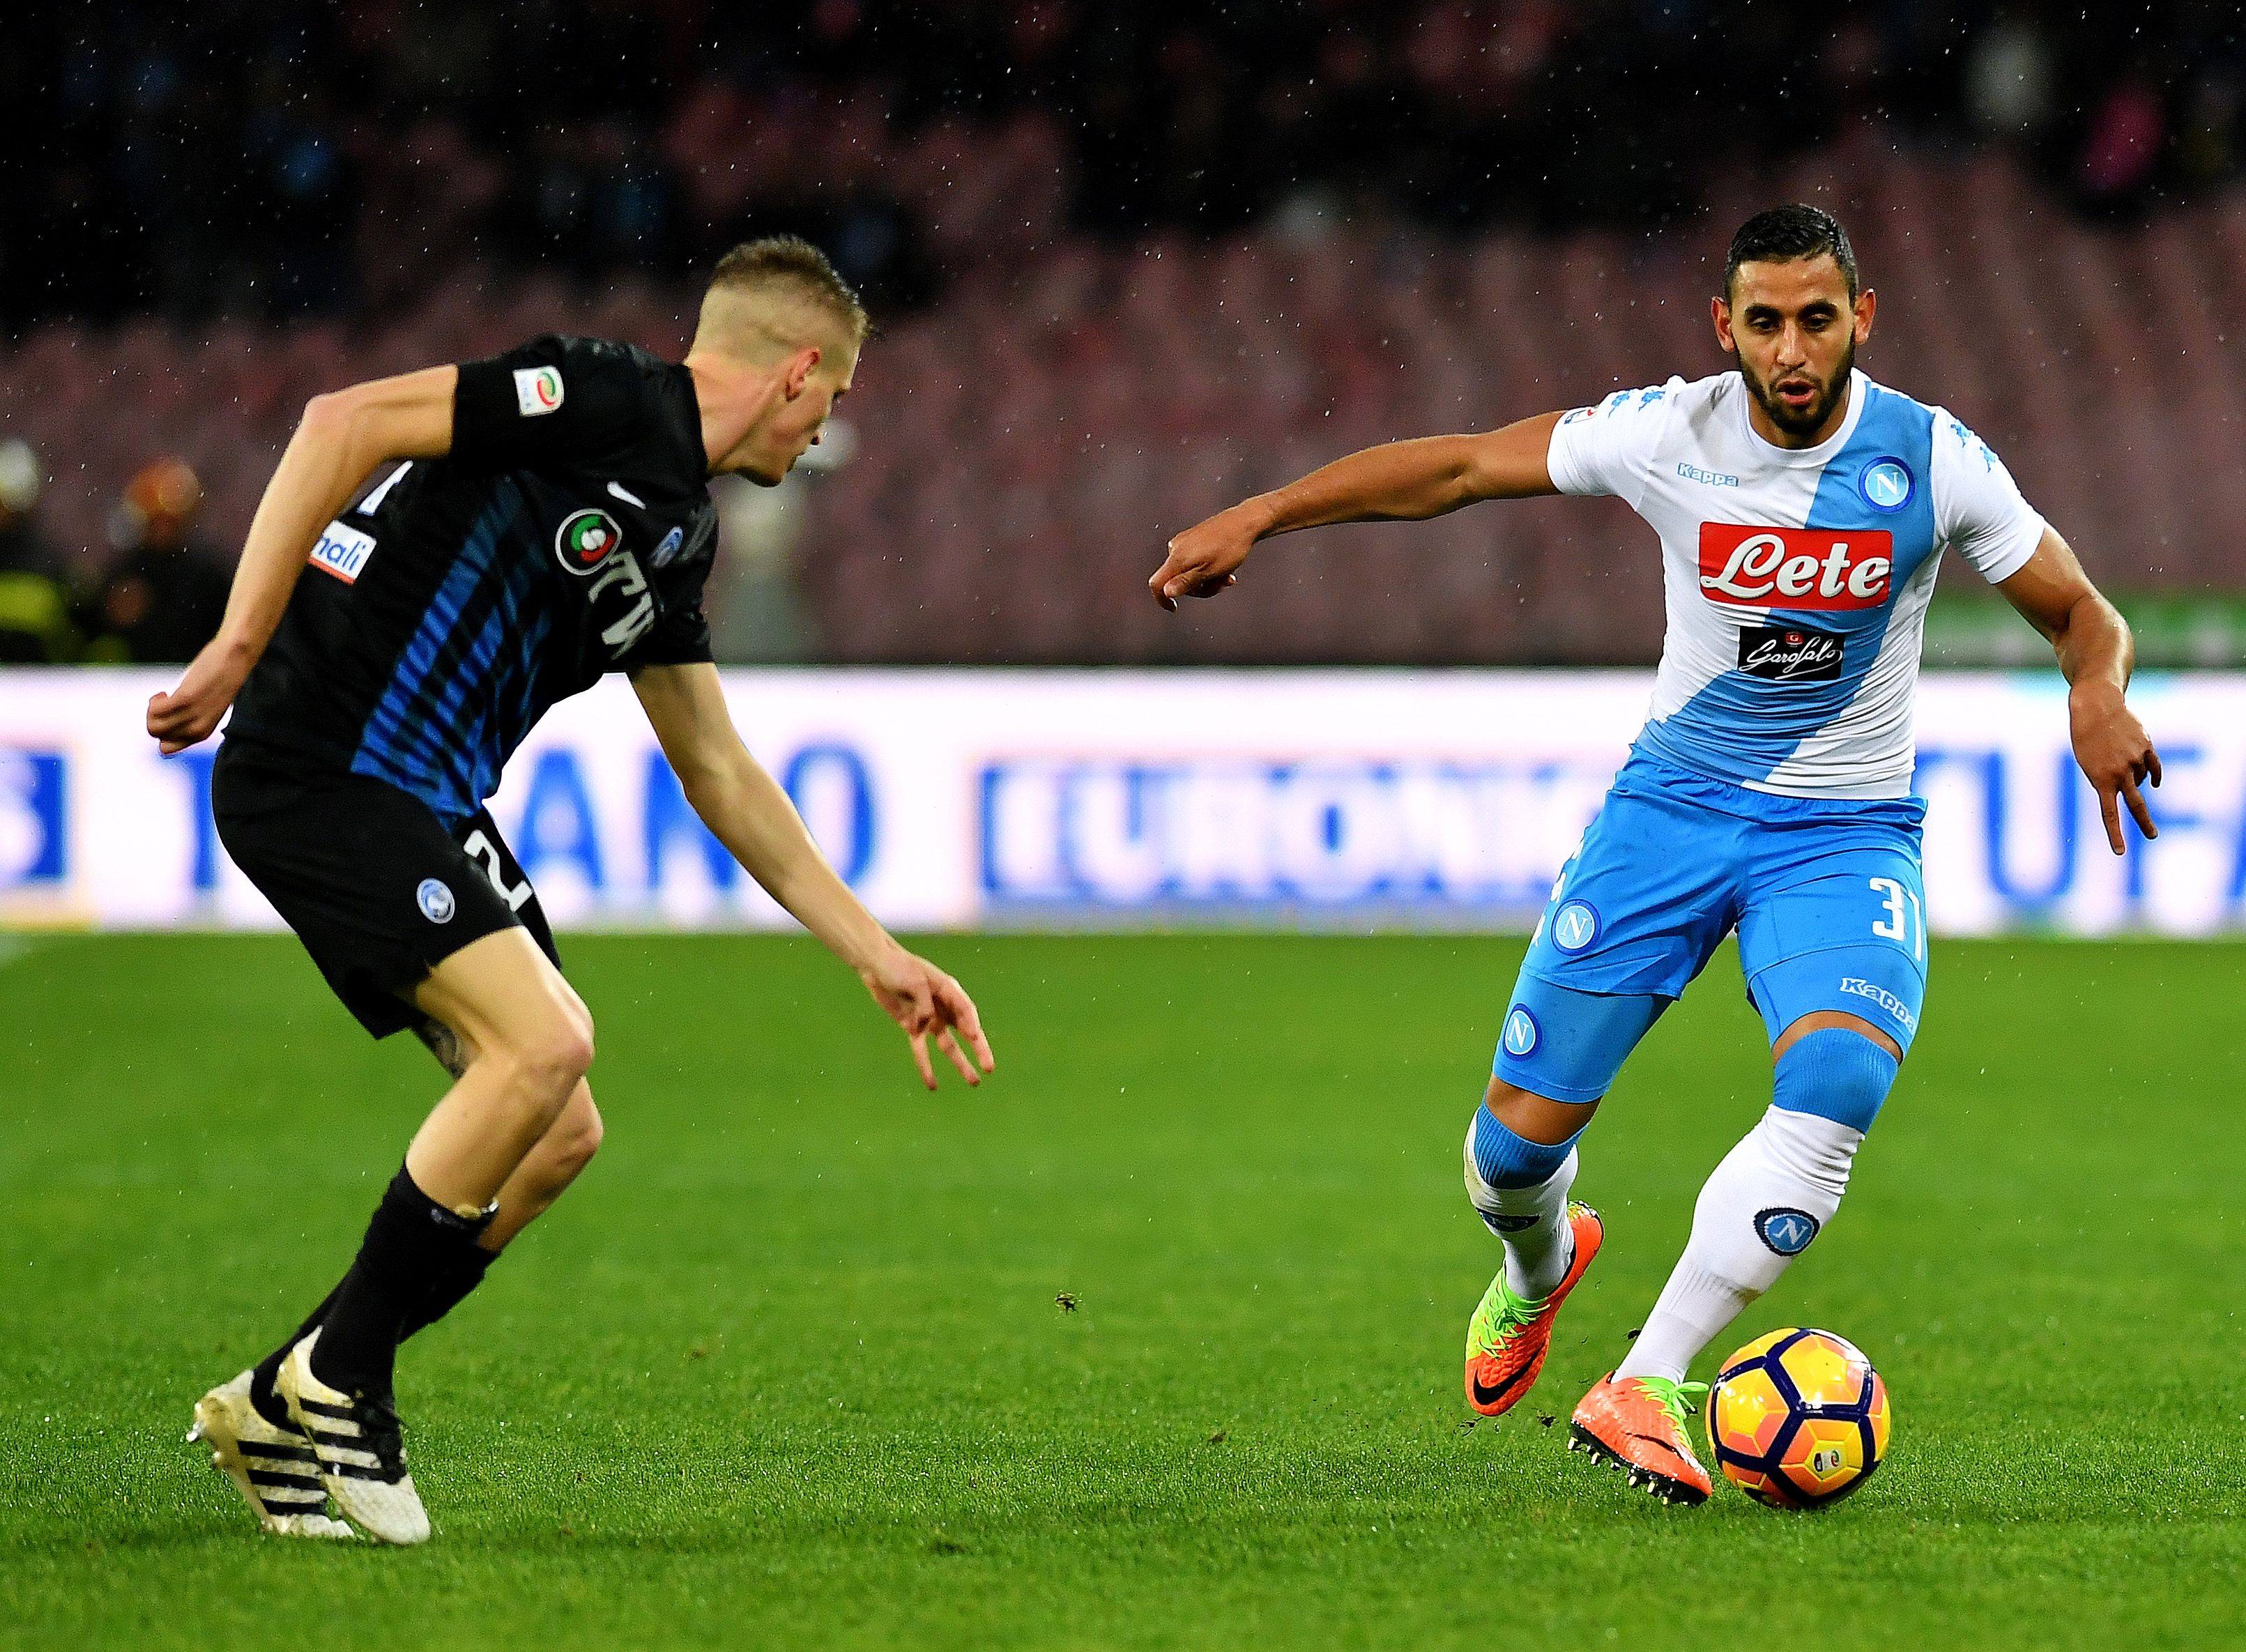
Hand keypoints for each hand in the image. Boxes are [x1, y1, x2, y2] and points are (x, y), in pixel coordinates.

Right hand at [146, 637, 252, 754]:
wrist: (236, 657)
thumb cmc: (218, 678)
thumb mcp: (205, 705)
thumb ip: (189, 716)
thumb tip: (166, 718)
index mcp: (203, 732)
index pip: (168, 748)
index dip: (161, 730)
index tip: (168, 714)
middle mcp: (199, 729)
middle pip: (157, 735)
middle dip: (152, 717)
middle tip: (165, 701)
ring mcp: (193, 715)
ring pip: (154, 727)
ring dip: (151, 709)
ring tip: (165, 696)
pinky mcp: (187, 699)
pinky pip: (156, 710)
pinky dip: (154, 700)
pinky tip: (164, 692)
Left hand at [859, 945, 994, 1089]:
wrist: (877, 966)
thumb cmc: (898, 967)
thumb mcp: (914, 980)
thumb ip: (923, 1002)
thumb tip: (926, 1023)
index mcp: (948, 990)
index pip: (966, 1010)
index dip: (971, 1024)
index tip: (974, 1036)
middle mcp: (944, 1007)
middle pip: (965, 1031)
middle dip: (978, 1049)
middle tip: (989, 1068)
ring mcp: (930, 1019)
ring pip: (948, 1046)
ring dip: (960, 1063)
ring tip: (974, 1082)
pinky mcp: (914, 1028)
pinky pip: (922, 1050)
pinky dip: (926, 1066)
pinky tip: (932, 1084)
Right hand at [1148, 502, 1262, 609]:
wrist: (1244, 523)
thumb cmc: (1229, 547)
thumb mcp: (1209, 571)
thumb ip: (1185, 582)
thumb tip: (1166, 592)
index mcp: (1177, 558)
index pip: (1157, 583)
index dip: (1162, 599)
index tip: (1174, 608)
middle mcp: (1176, 548)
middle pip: (1176, 580)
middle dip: (1198, 588)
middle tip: (1220, 586)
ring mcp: (1184, 542)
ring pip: (1189, 571)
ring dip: (1207, 579)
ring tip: (1226, 576)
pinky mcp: (1193, 538)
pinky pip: (1195, 561)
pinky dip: (1208, 568)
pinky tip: (1225, 568)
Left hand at [2070, 681, 2160, 854]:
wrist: (2096, 708)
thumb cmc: (2086, 738)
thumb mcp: (2088, 763)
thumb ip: (2108, 780)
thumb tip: (2137, 788)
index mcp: (2100, 780)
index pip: (2109, 814)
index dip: (2115, 834)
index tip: (2120, 853)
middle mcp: (2120, 772)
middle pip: (2136, 804)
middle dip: (2145, 823)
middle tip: (2153, 836)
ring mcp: (2135, 760)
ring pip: (2141, 780)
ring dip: (2132, 777)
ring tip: (2116, 759)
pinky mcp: (2147, 747)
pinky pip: (2154, 767)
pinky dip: (2153, 776)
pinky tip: (2154, 784)